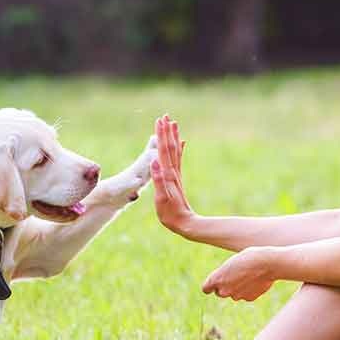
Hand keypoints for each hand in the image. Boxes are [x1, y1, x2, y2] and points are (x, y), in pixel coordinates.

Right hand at [151, 114, 196, 234]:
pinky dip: (179, 149)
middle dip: (167, 131)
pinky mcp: (177, 180)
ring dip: (173, 137)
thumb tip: (155, 162)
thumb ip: (158, 180)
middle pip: (170, 147)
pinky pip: (178, 160)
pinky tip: (181, 143)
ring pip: (175, 151)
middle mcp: (173, 172)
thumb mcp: (161, 198)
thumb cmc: (171, 213)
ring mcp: (176, 175)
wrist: (185, 223)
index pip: (163, 150)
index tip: (160, 121)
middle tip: (166, 116)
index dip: (161, 135)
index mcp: (168, 174)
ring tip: (173, 124)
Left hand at [202, 247, 276, 301]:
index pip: (206, 289)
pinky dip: (249, 290)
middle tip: (235, 276)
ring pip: (234, 294)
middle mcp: (224, 290)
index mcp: (216, 279)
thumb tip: (227, 285)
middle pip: (220, 292)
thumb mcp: (231, 263)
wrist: (267, 263)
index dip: (211, 286)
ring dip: (238, 288)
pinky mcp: (248, 299)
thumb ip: (225, 275)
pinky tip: (256, 280)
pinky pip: (246, 295)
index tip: (215, 284)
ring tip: (248, 275)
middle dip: (225, 287)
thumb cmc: (248, 257)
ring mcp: (236, 296)